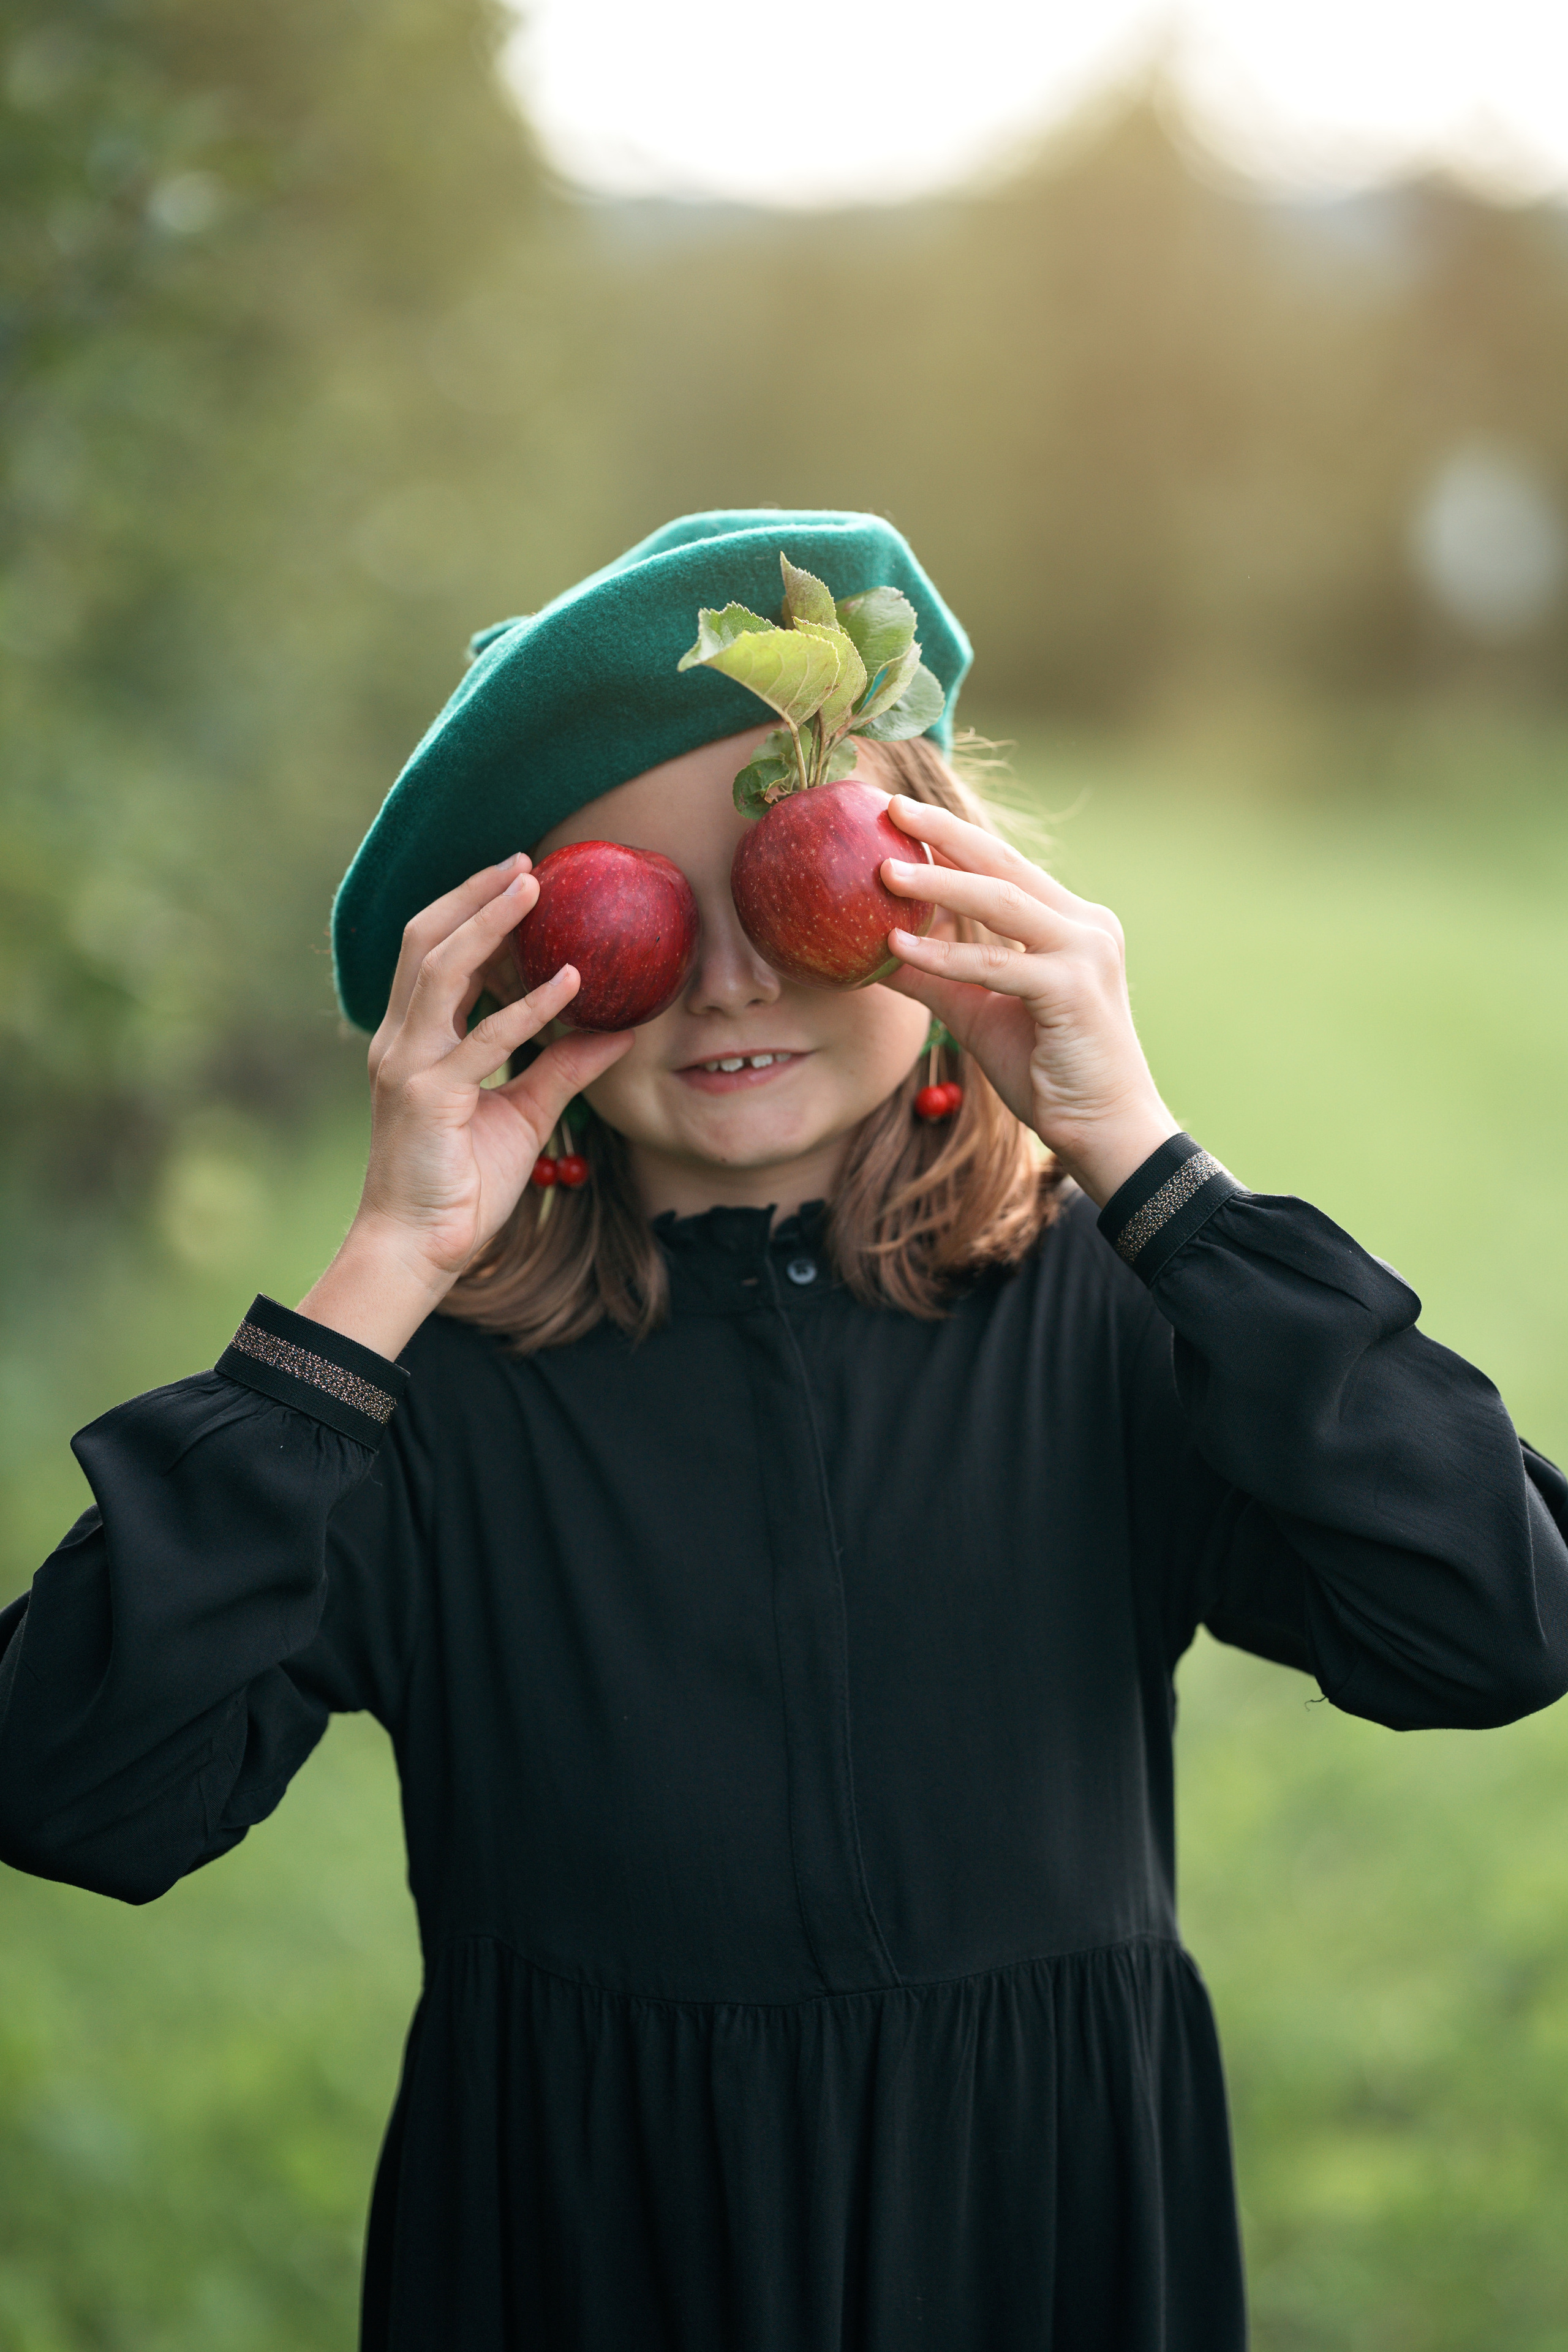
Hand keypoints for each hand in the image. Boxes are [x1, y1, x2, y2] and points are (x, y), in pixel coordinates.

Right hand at [299, 855, 631, 1356]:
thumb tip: (617, 1031)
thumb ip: (562, 1068)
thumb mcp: (524, 1114)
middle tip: (528, 861)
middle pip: (426, 940)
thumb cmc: (462, 1186)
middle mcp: (400, 1040)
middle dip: (473, 894)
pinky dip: (527, 1005)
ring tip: (535, 886)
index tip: (519, 877)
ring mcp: (406, 1064)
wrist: (419, 1249)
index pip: (433, 953)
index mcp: (414, 1040)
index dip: (470, 908)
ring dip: (489, 921)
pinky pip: (481, 1038)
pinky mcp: (423, 1094)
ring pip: (440, 968)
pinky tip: (570, 981)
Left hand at [880, 796, 1179, 1205]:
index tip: (900, 816)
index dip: (953, 838)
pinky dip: (946, 955)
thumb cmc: (1047, 1071)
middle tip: (891, 808)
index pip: (1004, 867)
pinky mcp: (1073, 988)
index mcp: (1070, 924)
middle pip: (1004, 863)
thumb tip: (874, 951)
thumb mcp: (978, 1013)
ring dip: (939, 885)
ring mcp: (1084, 952)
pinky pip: (997, 963)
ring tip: (884, 871)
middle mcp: (1085, 925)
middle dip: (945, 833)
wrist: (1104, 1129)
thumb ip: (936, 977)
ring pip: (1001, 901)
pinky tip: (898, 948)